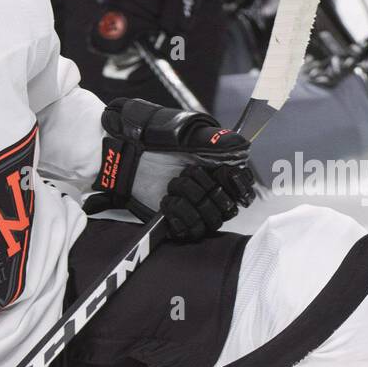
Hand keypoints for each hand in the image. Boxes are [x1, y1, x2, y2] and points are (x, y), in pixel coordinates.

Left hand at [88, 97, 256, 241]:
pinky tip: (167, 204)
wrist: (124, 154)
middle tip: (183, 176)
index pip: (243, 187)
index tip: (221, 173)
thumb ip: (216, 139)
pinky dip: (180, 219)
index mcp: (218, 169)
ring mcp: (193, 208)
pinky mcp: (176, 222)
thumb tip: (242, 146)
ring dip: (190, 205)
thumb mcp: (186, 133)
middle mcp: (209, 191)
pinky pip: (190, 232)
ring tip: (171, 190)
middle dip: (205, 191)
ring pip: (211, 222)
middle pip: (228, 207)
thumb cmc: (153, 139)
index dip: (236, 184)